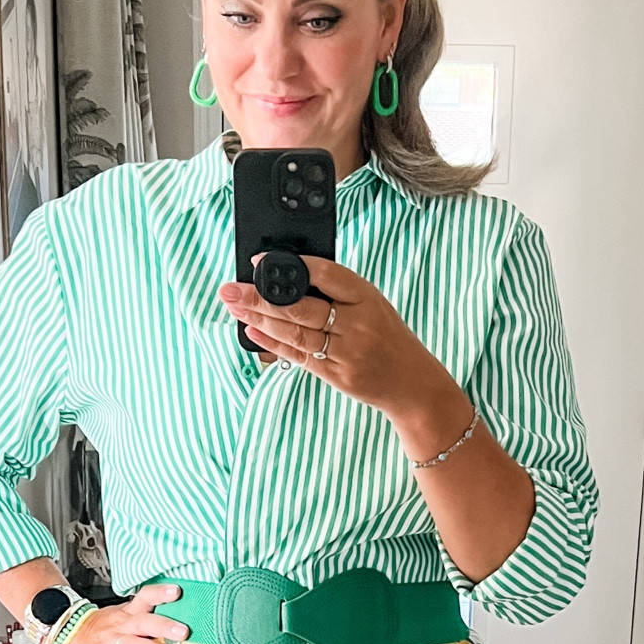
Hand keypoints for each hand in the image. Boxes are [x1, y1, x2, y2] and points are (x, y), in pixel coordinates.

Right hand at [61, 583, 187, 643]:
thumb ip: (147, 618)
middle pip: (143, 622)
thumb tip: (180, 621)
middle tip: (183, 631)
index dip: (159, 593)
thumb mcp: (122, 616)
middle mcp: (120, 625)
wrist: (67, 639)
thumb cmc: (102, 629)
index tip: (177, 591)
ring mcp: (110, 643)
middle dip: (164, 626)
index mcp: (128, 612)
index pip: (144, 597)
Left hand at [218, 257, 467, 451]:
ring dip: (259, 318)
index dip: (290, 265)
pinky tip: (252, 331)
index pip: (325, 273)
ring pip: (296, 333)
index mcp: (367, 297)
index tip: (259, 260)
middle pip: (301, 306)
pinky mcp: (338, 376)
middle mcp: (358, 324)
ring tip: (234, 306)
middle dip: (260, 296)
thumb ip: (336, 292)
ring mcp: (348, 352)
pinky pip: (299, 357)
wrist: (413, 383)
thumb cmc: (386, 337)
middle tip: (230, 288)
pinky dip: (273, 343)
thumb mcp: (371, 305)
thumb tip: (286, 277)